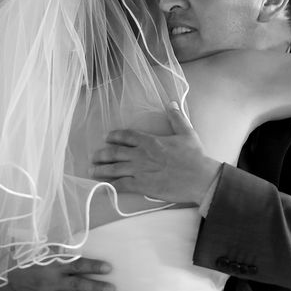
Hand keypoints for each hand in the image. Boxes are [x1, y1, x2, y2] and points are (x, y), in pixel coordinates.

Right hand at [0, 258, 113, 290]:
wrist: (2, 278)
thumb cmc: (25, 260)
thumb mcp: (40, 250)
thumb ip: (58, 251)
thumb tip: (76, 246)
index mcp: (52, 264)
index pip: (77, 265)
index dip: (93, 266)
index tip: (108, 268)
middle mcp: (51, 281)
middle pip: (77, 285)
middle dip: (95, 288)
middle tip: (111, 290)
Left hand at [91, 102, 220, 203]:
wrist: (199, 178)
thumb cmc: (194, 156)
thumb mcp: (187, 132)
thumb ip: (176, 117)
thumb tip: (171, 103)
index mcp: (150, 140)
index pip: (126, 135)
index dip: (114, 136)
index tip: (107, 138)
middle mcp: (140, 155)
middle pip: (114, 152)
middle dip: (101, 154)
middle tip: (94, 156)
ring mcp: (139, 171)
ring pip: (113, 169)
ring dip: (100, 170)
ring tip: (92, 171)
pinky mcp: (141, 186)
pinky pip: (120, 185)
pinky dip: (109, 186)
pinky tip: (102, 187)